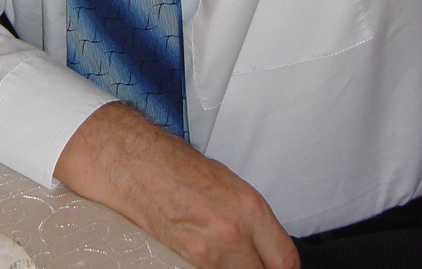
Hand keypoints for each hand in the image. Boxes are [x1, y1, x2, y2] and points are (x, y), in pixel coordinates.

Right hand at [55, 103, 297, 268]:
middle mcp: (234, 231)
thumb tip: (263, 245)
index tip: (275, 267)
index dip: (282, 268)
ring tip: (225, 257)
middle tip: (252, 263)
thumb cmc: (175, 165)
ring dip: (234, 268)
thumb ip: (250, 218)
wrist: (134, 162)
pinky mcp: (184, 259)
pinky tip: (206, 257)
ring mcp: (209, 249)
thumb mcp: (228, 185)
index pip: (286, 260)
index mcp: (251, 207)